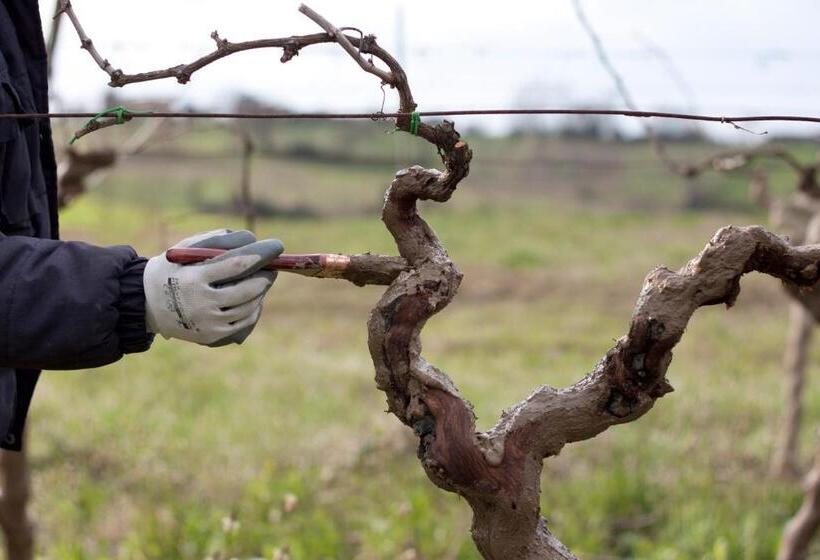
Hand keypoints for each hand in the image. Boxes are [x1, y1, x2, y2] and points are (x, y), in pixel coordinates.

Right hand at [144, 230, 283, 345]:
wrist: (146, 305)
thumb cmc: (170, 271)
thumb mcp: (182, 251)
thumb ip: (211, 241)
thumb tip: (245, 238)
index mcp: (194, 278)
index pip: (236, 265)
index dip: (260, 256)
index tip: (275, 249)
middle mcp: (201, 302)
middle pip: (246, 290)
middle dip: (265, 277)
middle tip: (272, 269)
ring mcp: (207, 322)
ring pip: (248, 307)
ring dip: (260, 293)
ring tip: (262, 282)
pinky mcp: (211, 335)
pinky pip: (242, 322)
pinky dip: (253, 310)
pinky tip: (254, 300)